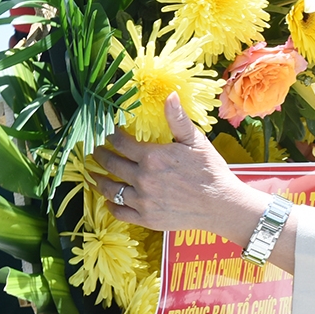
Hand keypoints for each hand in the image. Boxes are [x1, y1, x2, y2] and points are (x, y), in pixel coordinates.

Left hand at [93, 93, 266, 241]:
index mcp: (153, 156)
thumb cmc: (211, 171)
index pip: (121, 142)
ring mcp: (143, 200)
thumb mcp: (196, 141)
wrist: (221, 205)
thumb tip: (170, 95)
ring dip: (98, 181)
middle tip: (96, 151)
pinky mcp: (146, 218)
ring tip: (93, 175)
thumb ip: (178, 119)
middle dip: (100, 155)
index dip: (111, 135)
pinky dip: (110, 205)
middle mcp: (143, 178)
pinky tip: (108, 200)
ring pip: (110, 189)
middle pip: (111, 164)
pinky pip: (119, 212)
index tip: (108, 132)